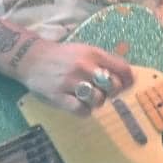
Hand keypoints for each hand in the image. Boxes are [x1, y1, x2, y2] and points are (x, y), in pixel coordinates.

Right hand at [13, 39, 135, 114]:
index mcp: (93, 54)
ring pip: (98, 100)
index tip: (124, 85)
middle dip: (110, 92)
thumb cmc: (63, 56)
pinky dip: (84, 111)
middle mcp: (84, 66)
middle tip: (101, 90)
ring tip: (87, 97)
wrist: (32, 58)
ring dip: (96, 101)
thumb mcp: (85, 52)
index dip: (127, 80)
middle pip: (113, 86)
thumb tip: (130, 79)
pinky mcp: (59, 96)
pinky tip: (78, 104)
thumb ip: (106, 63)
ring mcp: (71, 82)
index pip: (123, 69)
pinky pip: (82, 110)